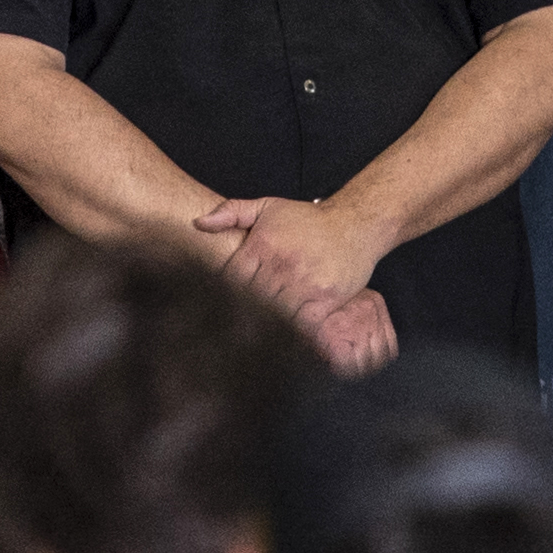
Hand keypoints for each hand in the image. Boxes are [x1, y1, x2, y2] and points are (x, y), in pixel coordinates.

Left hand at [196, 195, 398, 370]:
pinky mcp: (325, 300)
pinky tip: (281, 342)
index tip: (215, 310)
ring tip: (250, 345)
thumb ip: (231, 212)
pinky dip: (291, 335)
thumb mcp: (267, 207)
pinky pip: (303, 325)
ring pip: (274, 316)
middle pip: (250, 301)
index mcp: (262, 246)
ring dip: (263, 329)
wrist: (353, 224)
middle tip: (226, 336)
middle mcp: (280, 266)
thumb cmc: (307, 220)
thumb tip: (198, 222)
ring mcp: (303, 285)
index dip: (221, 296)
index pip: (231, 279)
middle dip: (239, 317)